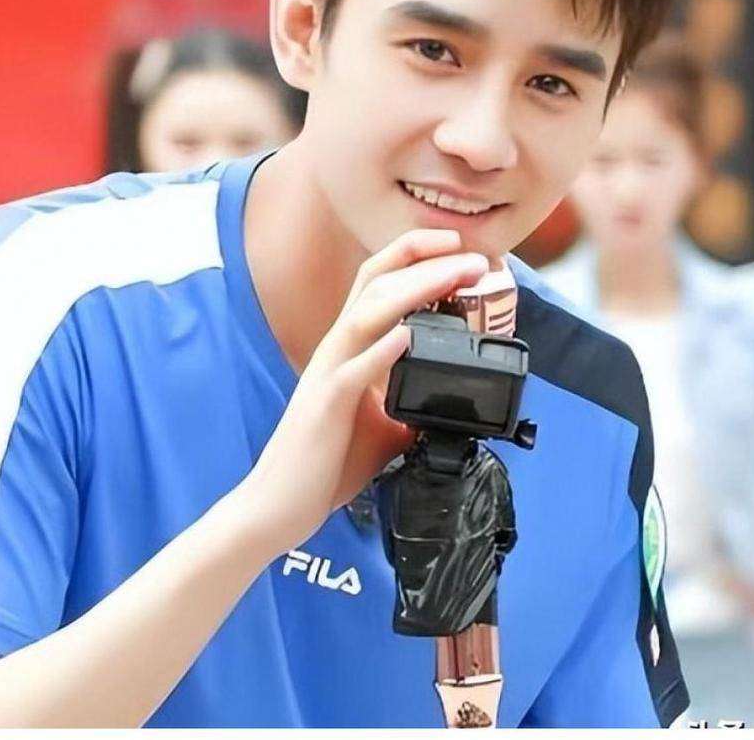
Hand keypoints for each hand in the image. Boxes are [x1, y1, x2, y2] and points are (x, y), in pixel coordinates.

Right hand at [236, 229, 488, 553]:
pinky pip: (352, 371)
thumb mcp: (384, 426)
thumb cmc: (325, 462)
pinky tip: (407, 336)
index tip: (461, 249)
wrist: (280, 504)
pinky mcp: (325, 407)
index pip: (381, 283)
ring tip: (454, 277)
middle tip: (473, 256)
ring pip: (368, 314)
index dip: (418, 257)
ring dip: (415, 291)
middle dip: (427, 262)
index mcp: (350, 348)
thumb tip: (450, 407)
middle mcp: (337, 350)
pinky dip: (381, 350)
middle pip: (377, 283)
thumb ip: (409, 405)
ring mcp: (329, 375)